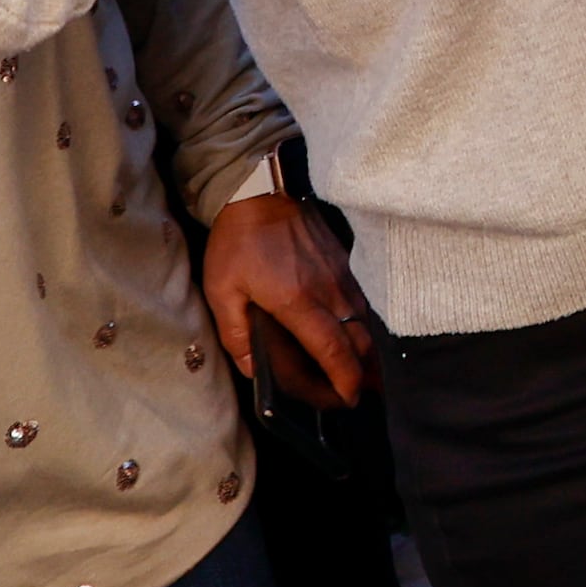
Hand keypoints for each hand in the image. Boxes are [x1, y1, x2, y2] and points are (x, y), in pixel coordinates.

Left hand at [201, 191, 371, 408]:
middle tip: (355, 394)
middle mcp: (327, 290)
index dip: (344, 378)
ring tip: (360, 372)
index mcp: (296, 301)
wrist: (261, 189)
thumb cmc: (238, 240)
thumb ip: (235, 333)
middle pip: (358, 340)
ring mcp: (339, 274)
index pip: (332, 349)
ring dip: (364, 349)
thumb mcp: (221, 289)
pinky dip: (360, 324)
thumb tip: (250, 367)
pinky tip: (352, 333)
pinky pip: (359, 300)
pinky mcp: (342, 261)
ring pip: (363, 321)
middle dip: (362, 372)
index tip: (347, 398)